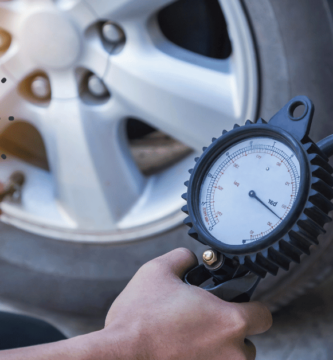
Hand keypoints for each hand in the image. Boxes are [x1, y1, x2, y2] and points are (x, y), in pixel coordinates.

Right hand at [103, 248, 272, 359]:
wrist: (117, 355)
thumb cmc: (138, 317)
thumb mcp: (158, 270)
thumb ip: (182, 257)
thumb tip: (190, 259)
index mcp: (229, 322)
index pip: (263, 315)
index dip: (251, 306)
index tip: (237, 304)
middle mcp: (232, 355)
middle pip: (247, 342)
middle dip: (230, 331)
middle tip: (205, 321)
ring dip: (218, 350)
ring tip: (190, 339)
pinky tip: (181, 352)